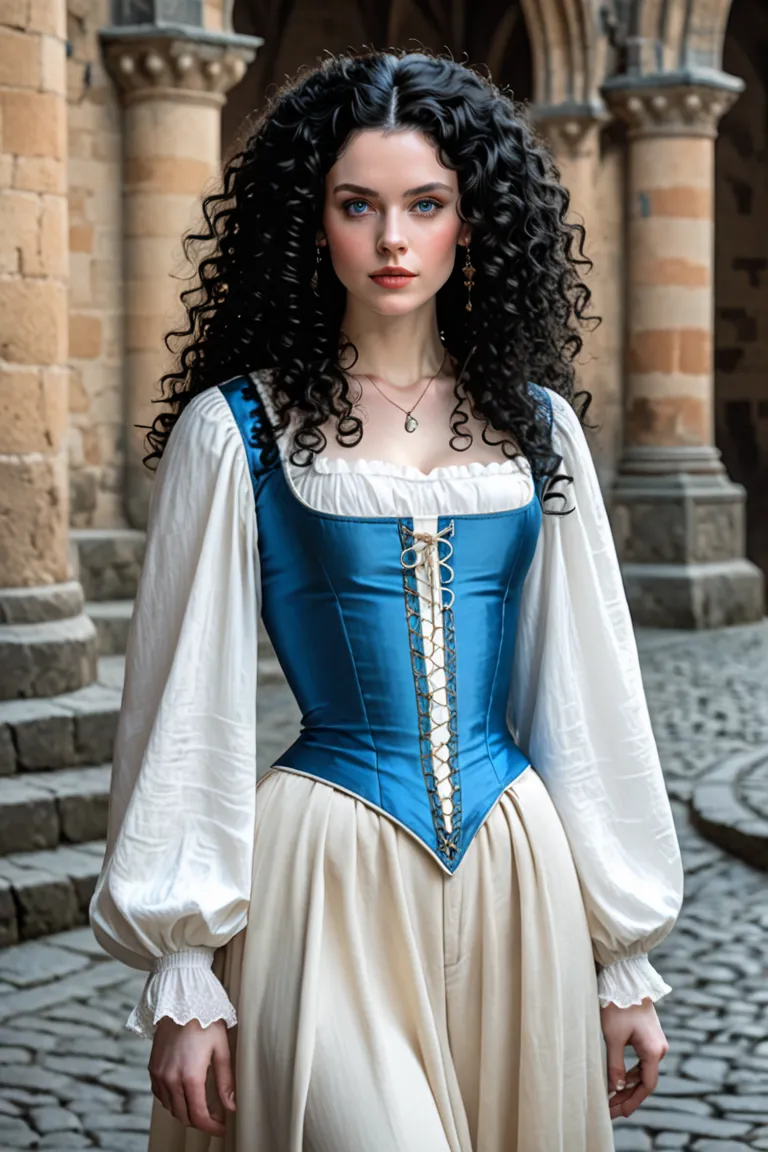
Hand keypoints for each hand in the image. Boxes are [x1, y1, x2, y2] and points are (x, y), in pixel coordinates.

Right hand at [149, 1017, 235, 1135]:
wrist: (180, 1001)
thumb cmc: (204, 1020)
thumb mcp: (221, 1048)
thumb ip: (225, 1080)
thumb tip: (231, 1106)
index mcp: (190, 1077)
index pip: (198, 1116)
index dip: (211, 1127)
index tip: (222, 1128)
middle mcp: (171, 1080)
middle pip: (183, 1116)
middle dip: (200, 1121)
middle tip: (215, 1116)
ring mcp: (159, 1075)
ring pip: (171, 1108)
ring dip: (185, 1111)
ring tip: (202, 1105)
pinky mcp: (152, 1068)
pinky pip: (160, 1095)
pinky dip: (172, 1101)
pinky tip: (183, 1093)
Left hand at [601, 998, 668, 1119]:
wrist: (626, 980)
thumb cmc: (619, 1006)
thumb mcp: (613, 1037)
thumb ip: (615, 1065)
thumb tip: (615, 1089)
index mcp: (653, 1050)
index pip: (646, 1085)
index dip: (632, 1101)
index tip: (618, 1113)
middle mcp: (659, 1048)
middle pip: (645, 1081)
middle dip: (627, 1097)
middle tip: (610, 1110)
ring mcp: (656, 1042)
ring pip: (643, 1072)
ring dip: (628, 1086)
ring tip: (611, 1098)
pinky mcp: (649, 1037)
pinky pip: (642, 1062)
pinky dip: (630, 1073)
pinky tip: (618, 1079)